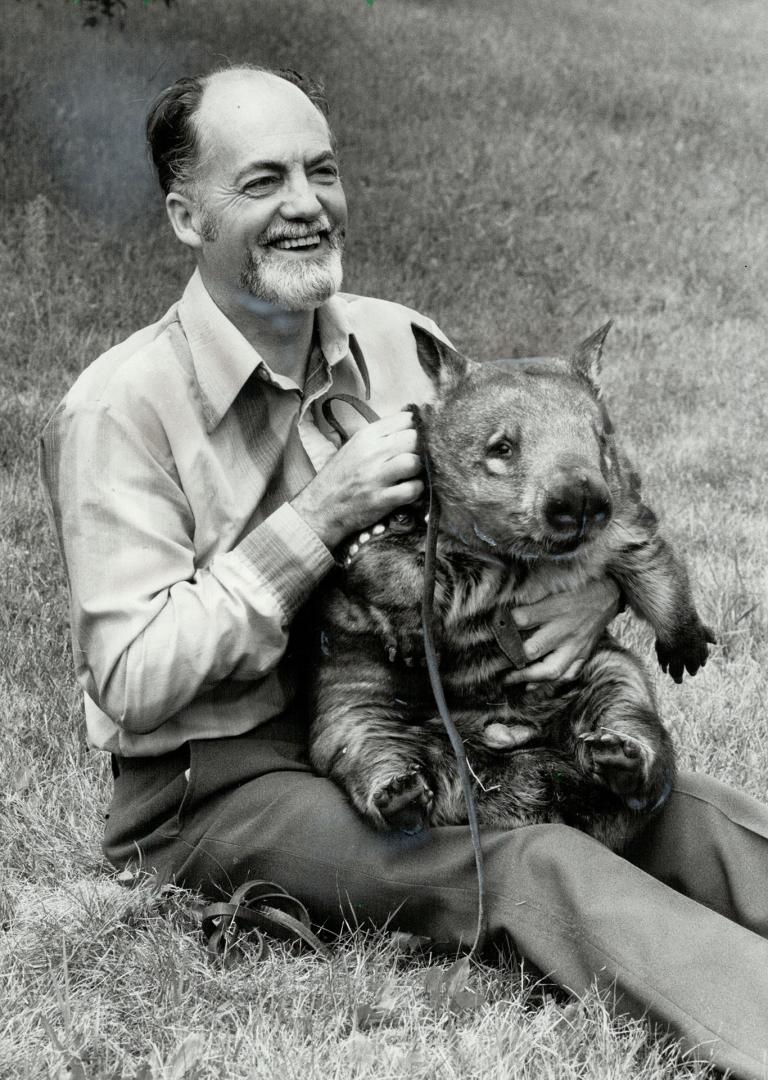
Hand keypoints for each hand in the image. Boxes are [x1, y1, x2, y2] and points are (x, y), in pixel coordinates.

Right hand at [291, 412, 422, 548]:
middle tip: (414, 459)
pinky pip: (413, 489)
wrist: (320, 508)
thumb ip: (380, 436)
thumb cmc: (341, 477)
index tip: (413, 440)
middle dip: (419, 449)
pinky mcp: (381, 499)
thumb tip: (411, 425)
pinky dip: (416, 491)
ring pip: (414, 462)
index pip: (406, 419)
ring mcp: (376, 476)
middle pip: (414, 438)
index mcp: (366, 435)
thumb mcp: (355, 446)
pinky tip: (407, 492)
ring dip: (418, 470)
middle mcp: (372, 452)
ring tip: (410, 476)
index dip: (415, 429)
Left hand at [503, 577, 621, 686]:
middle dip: (511, 657)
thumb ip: (531, 594)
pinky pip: (567, 675)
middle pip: (533, 649)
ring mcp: (576, 645)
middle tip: (494, 661)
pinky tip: (531, 686)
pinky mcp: (584, 654)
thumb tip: (506, 604)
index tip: (492, 626)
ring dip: (527, 677)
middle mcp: (565, 629)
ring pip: (550, 670)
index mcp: (556, 607)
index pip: (523, 619)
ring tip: (508, 679)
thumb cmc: (577, 585)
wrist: (610, 593)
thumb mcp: (554, 581)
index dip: (505, 623)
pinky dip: (549, 683)